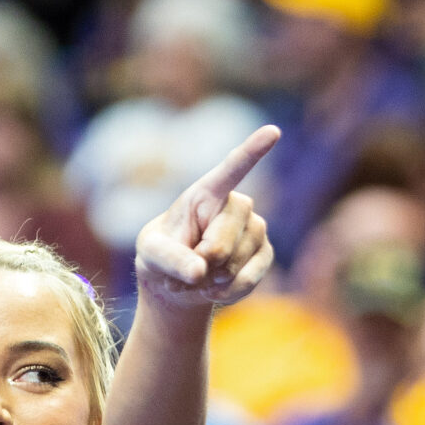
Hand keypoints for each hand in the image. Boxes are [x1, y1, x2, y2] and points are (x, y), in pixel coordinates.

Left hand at [134, 126, 278, 313]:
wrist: (179, 281)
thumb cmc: (161, 256)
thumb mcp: (151, 255)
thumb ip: (170, 259)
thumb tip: (200, 271)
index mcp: (207, 193)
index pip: (232, 169)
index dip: (252, 151)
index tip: (272, 131)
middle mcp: (237, 205)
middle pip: (222, 244)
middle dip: (199, 266)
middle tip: (186, 269)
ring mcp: (255, 229)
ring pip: (235, 265)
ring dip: (210, 283)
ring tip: (195, 280)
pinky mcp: (264, 254)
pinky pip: (249, 280)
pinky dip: (227, 293)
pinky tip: (213, 290)